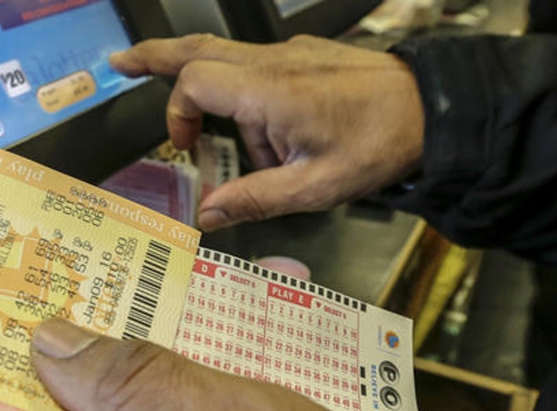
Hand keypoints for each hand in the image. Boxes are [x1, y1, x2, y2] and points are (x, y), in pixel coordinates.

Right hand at [109, 35, 424, 231]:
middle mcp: (272, 62)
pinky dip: (244, 93)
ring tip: (233, 144)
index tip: (187, 149)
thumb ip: (255, 199)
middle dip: (155, 56)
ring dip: (210, 91)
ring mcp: (289, 54)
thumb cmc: (379, 145)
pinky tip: (271, 133)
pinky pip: (256, 66)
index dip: (177, 115)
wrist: (434, 108)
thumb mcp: (315, 187)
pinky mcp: (304, 56)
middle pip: (197, 48)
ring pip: (224, 54)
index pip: (194, 82)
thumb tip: (205, 216)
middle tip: (122, 63)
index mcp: (269, 91)